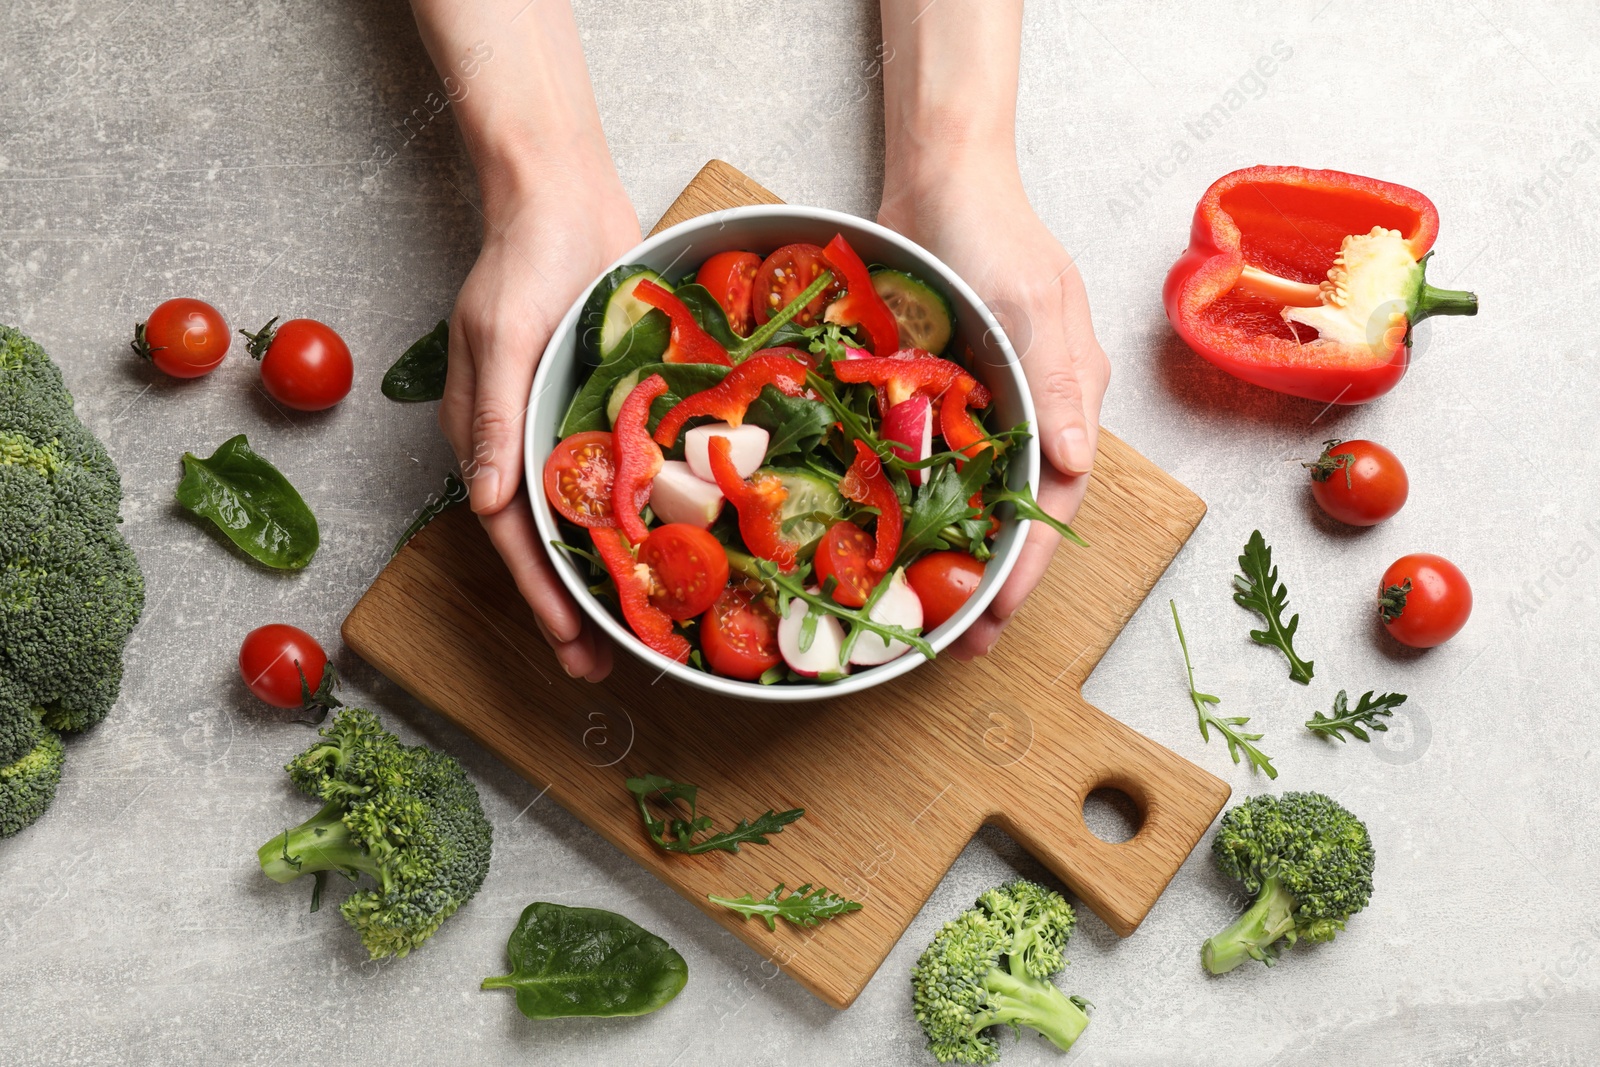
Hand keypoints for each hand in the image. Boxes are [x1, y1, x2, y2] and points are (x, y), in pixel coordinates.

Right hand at [440, 169, 639, 679]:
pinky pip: (619, 476)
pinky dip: (635, 516)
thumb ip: (493, 417)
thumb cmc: (522, 259)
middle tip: (603, 667)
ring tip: (636, 628)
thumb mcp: (500, 334)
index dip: (543, 596)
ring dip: (606, 574)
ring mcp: (564, 427)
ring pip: (585, 519)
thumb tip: (489, 500)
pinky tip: (667, 546)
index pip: (515, 535)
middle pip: (548, 542)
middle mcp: (524, 443)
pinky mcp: (602, 408)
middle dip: (573, 608)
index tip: (570, 647)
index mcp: (488, 436)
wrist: (562, 195)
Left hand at [879, 170, 1109, 658]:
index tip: (994, 621)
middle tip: (953, 641)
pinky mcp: (934, 388)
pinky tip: (879, 531)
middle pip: (1011, 511)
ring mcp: (980, 401)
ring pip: (967, 494)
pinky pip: (924, 457)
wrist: (938, 172)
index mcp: (1064, 398)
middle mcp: (1027, 409)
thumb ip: (1054, 385)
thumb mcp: (1030, 304)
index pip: (1052, 502)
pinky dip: (908, 498)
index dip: (1026, 567)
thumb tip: (1076, 467)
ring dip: (947, 549)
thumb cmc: (992, 229)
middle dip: (987, 577)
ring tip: (916, 605)